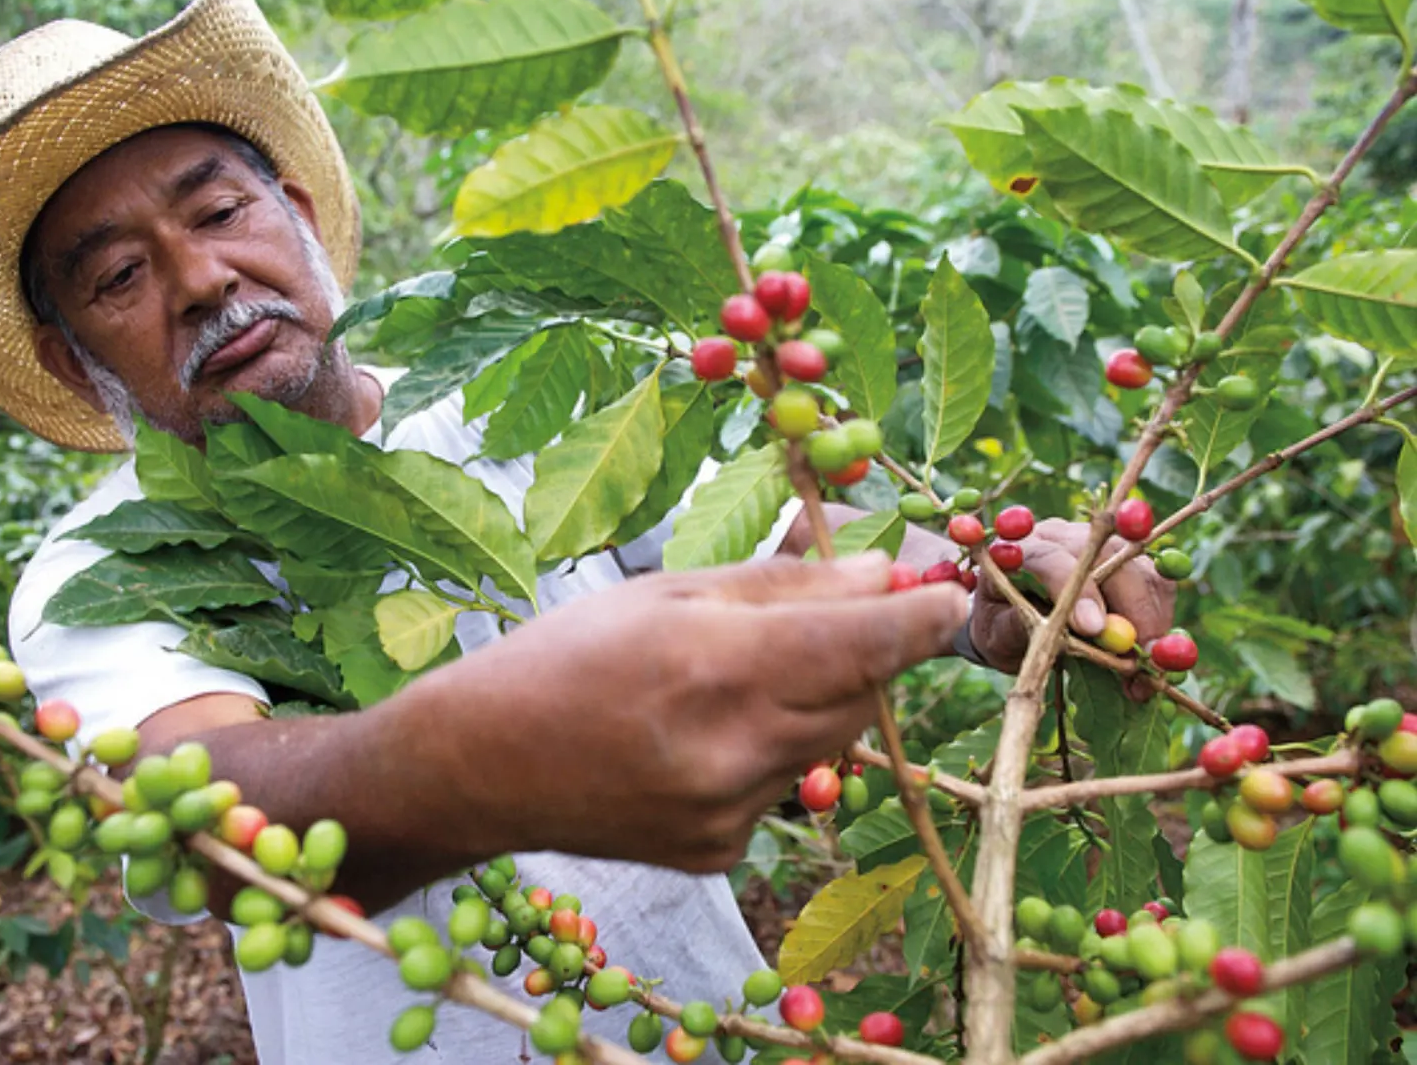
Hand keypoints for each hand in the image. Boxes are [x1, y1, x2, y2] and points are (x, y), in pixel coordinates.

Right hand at [401, 553, 966, 873]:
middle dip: (864, 655)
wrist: (480, 766)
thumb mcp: (667, 591)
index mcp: (717, 665)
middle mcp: (732, 749)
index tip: (949, 595)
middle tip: (832, 620)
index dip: (921, 621)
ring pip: (827, 745)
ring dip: (812, 704)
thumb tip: (883, 576)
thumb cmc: (565, 656)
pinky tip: (699, 741)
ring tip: (733, 683)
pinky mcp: (718, 853)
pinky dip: (766, 755)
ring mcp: (727, 813)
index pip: (864, 645)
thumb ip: (783, 585)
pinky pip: (780, 789)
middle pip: (860, 697)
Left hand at [968, 518, 1175, 689]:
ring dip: (1151, 616)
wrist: (1009, 614)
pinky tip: (1150, 646)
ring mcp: (1098, 542)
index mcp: (1020, 550)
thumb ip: (1022, 629)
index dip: (1078, 591)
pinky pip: (1156, 577)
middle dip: (1130, 608)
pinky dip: (1161, 613)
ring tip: (1144, 665)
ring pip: (1139, 565)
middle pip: (1108, 555)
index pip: (1052, 558)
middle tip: (1139, 659)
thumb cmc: (1000, 625)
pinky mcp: (1127, 557)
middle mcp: (1061, 536)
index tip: (1094, 629)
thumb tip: (1072, 630)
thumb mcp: (997, 635)